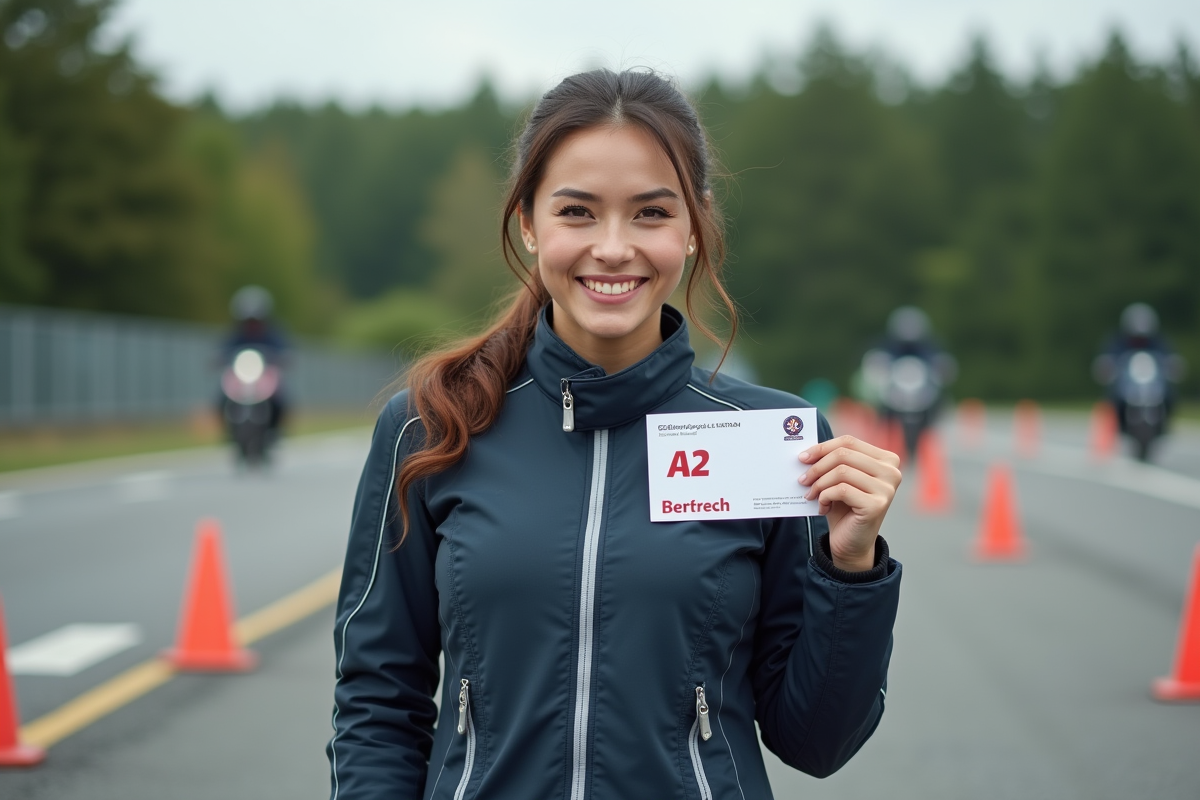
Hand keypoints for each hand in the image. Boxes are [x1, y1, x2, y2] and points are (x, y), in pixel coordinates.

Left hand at [798, 436, 901, 571]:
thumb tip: (806, 451)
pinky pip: (841, 490)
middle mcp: (891, 471)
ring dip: (819, 484)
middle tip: (802, 480)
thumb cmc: (844, 508)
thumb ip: (831, 461)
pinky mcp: (877, 505)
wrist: (851, 543)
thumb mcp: (839, 479)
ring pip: (841, 471)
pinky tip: (822, 507)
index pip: (849, 441)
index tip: (802, 457)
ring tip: (811, 495)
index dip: (822, 447)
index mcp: (886, 459)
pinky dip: (825, 496)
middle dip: (817, 466)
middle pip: (844, 454)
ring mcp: (887, 489)